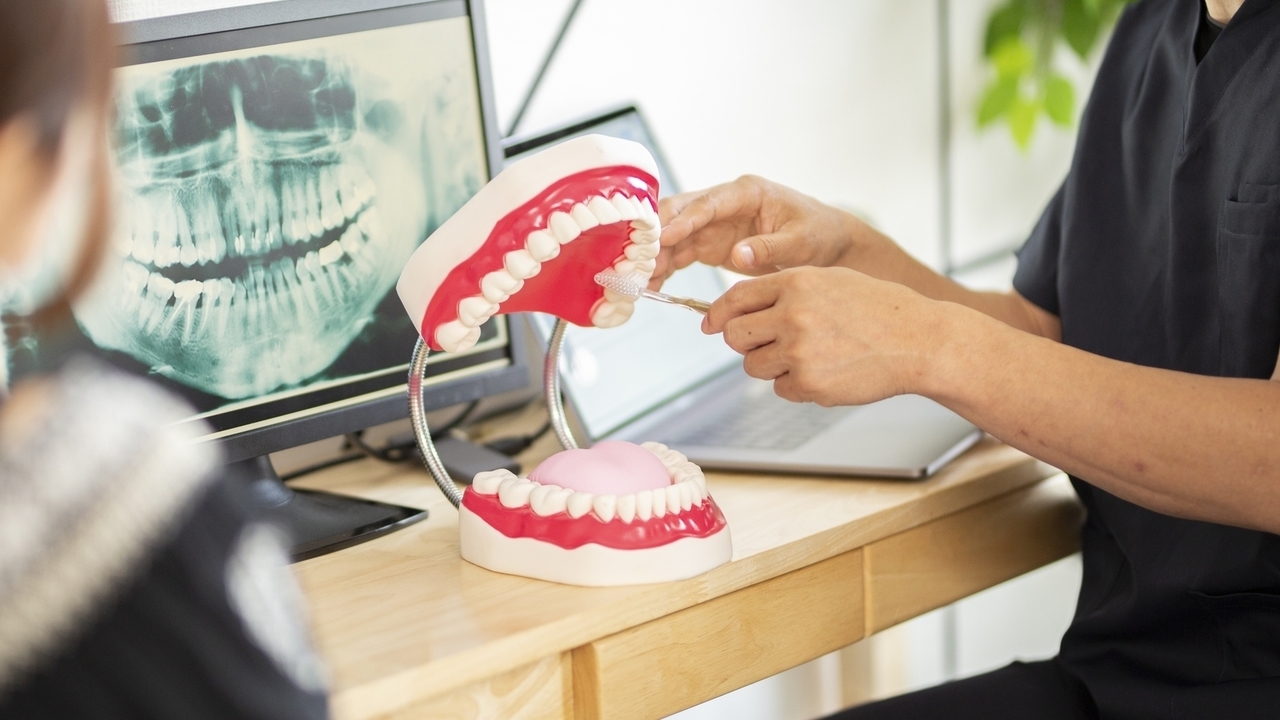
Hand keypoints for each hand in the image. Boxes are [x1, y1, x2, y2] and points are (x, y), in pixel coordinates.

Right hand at [652, 175, 872, 287]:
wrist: (827, 245)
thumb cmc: (818, 234)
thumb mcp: (801, 242)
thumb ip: (770, 247)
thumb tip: (740, 255)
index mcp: (746, 193)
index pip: (707, 204)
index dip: (683, 220)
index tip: (662, 237)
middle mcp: (724, 204)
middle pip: (680, 213)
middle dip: (657, 235)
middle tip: (638, 259)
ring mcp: (714, 224)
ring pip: (674, 235)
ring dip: (656, 255)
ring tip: (640, 279)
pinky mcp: (711, 244)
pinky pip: (681, 253)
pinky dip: (666, 268)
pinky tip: (653, 286)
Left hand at [703, 266, 946, 405]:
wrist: (917, 340)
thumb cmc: (875, 308)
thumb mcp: (827, 281)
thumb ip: (781, 291)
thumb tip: (732, 311)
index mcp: (794, 283)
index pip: (734, 298)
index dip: (717, 314)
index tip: (710, 324)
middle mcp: (792, 315)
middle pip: (735, 335)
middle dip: (743, 342)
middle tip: (766, 343)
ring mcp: (800, 352)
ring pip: (753, 366)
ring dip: (769, 365)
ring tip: (805, 356)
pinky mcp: (810, 384)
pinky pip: (780, 389)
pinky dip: (795, 385)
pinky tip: (825, 370)